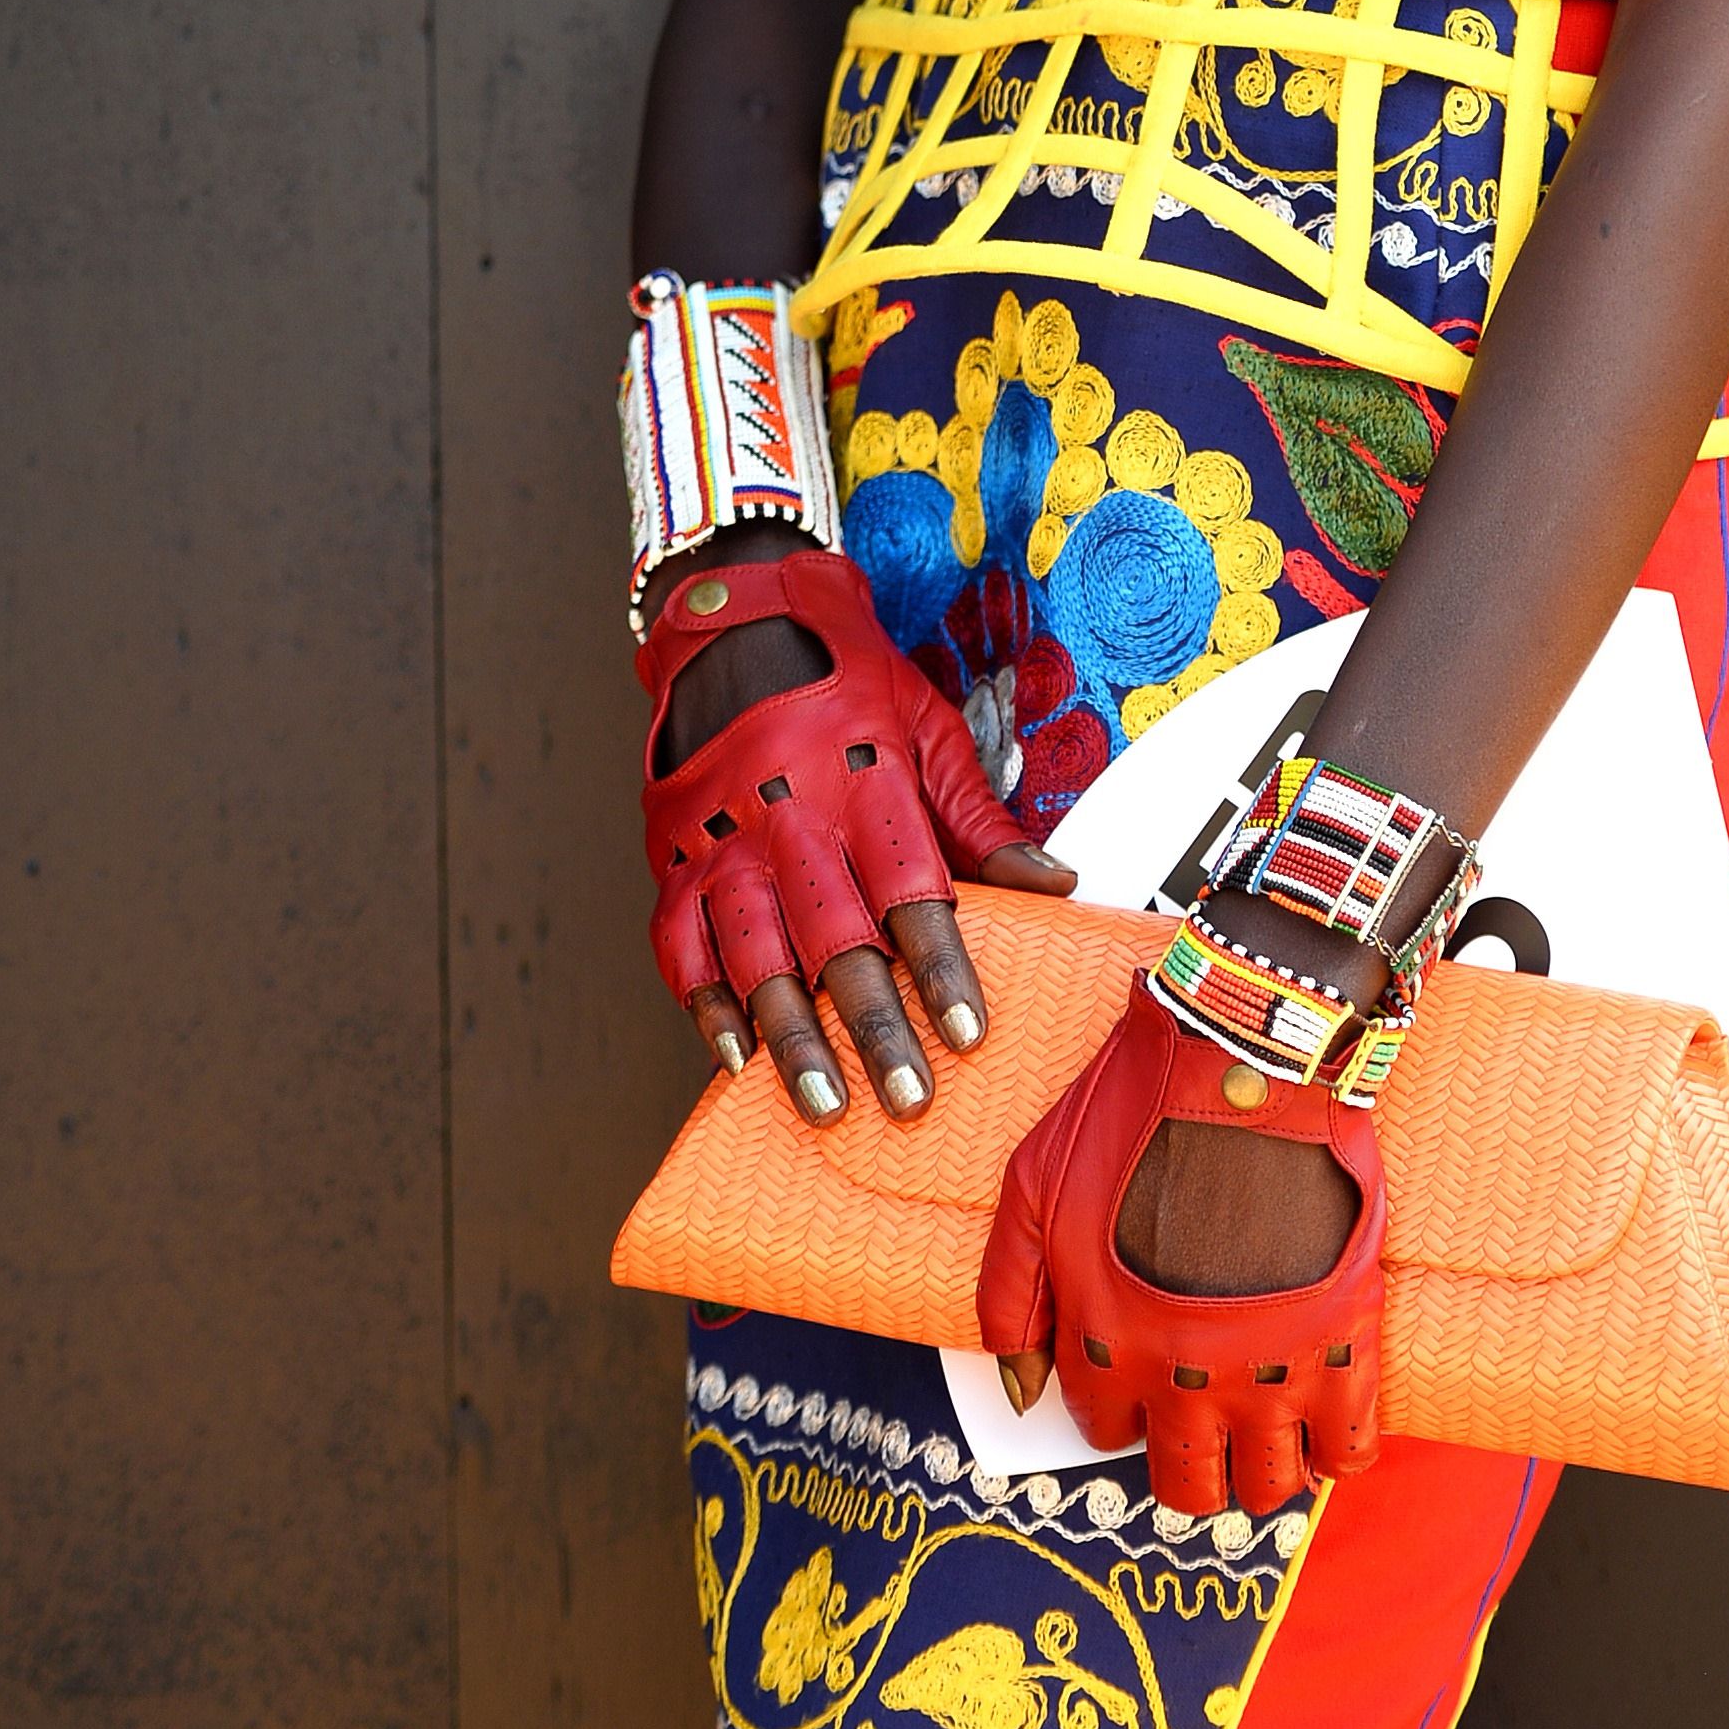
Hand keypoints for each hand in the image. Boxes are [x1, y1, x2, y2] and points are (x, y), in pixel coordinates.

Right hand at [637, 544, 1072, 1123]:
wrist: (736, 622)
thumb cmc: (849, 682)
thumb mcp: (926, 727)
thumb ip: (981, 816)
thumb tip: (1056, 885)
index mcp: (864, 784)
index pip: (910, 888)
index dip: (940, 965)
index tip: (968, 1033)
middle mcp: (791, 818)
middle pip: (836, 937)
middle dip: (873, 1025)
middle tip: (907, 1099)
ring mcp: (724, 842)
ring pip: (758, 954)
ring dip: (791, 1035)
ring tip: (824, 1106)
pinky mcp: (672, 858)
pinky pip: (682, 943)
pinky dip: (704, 1003)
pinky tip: (734, 1059)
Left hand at [978, 976, 1383, 1514]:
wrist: (1247, 1054)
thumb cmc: (1133, 1107)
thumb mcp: (1034, 1184)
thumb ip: (1009, 1294)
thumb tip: (1019, 1392)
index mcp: (1107, 1342)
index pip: (1105, 1428)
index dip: (1119, 1402)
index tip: (1142, 1367)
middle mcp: (1187, 1374)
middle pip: (1186, 1481)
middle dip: (1187, 1456)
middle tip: (1202, 1406)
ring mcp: (1271, 1366)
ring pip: (1266, 1484)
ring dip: (1259, 1464)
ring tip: (1263, 1414)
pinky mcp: (1345, 1340)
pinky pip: (1348, 1450)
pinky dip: (1336, 1450)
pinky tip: (1322, 1411)